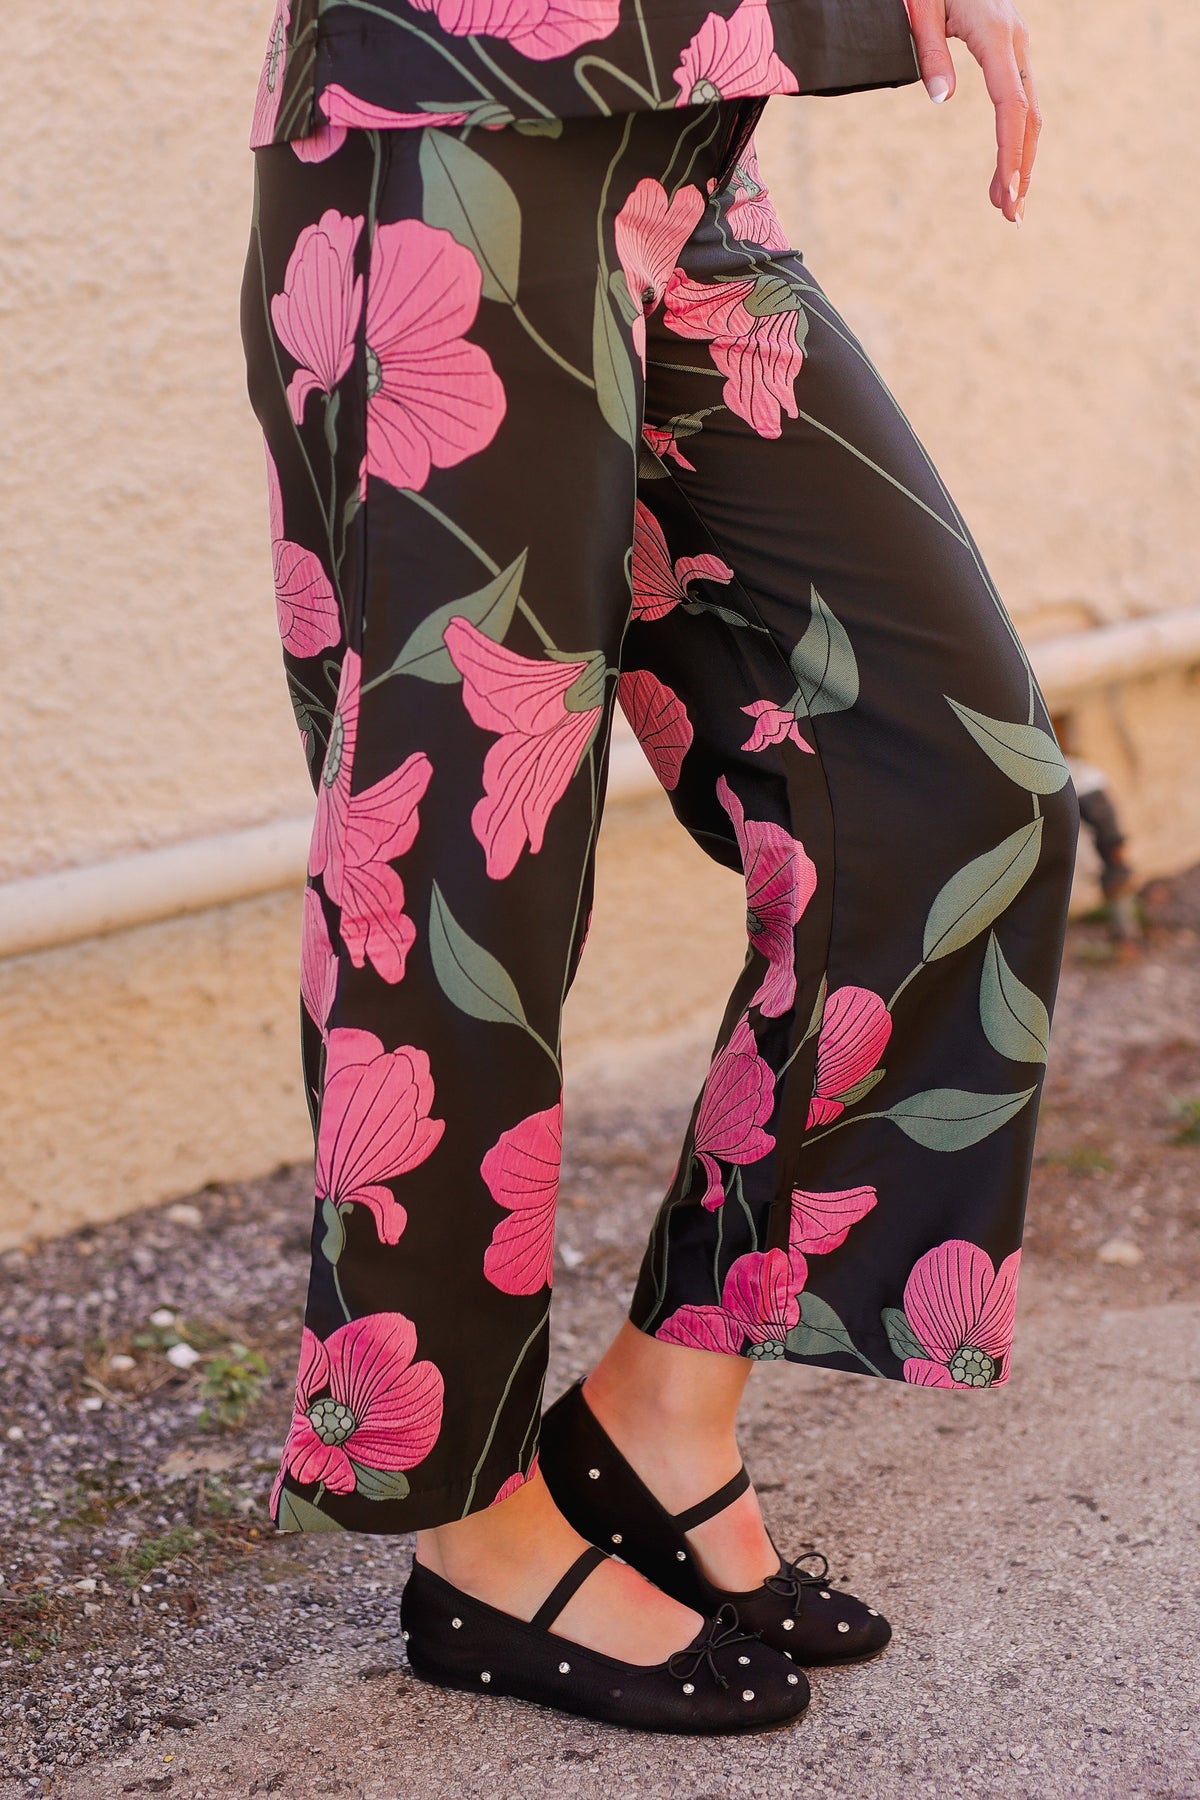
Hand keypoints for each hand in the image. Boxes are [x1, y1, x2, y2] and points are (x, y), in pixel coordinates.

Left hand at [906, 0, 1039, 223]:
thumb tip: (942, 100)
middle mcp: (1016, 41)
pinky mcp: (1010, 48)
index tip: (1006, 193)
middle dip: (1022, 168)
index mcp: (995, 35)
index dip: (1010, 152)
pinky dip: (1017, 136)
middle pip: (1029, 116)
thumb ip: (930, 53)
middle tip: (1011, 217)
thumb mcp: (920, 10)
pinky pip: (1021, 99)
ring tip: (1006, 204)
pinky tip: (1008, 165)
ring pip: (1030, 110)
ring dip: (1022, 159)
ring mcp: (1017, 45)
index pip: (1011, 106)